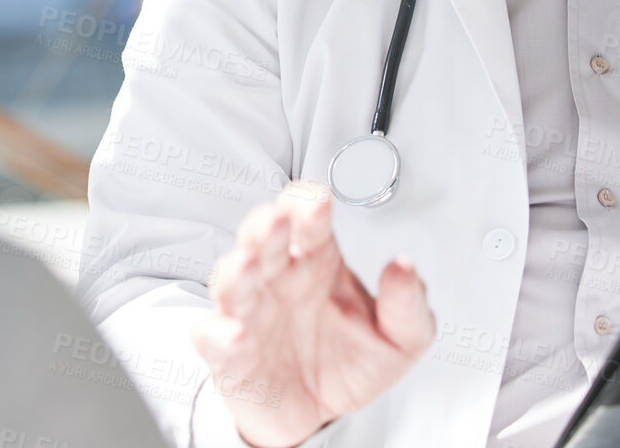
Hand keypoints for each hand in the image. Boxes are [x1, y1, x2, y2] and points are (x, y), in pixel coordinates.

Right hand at [190, 182, 435, 447]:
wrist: (320, 416)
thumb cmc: (351, 361)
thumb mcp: (399, 339)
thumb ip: (408, 304)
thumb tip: (404, 266)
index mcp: (316, 258)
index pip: (305, 217)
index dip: (307, 204)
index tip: (319, 205)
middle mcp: (277, 277)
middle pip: (260, 237)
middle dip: (264, 225)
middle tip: (277, 222)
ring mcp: (249, 312)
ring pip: (230, 279)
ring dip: (236, 270)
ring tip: (250, 266)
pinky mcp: (228, 353)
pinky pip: (212, 336)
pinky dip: (219, 334)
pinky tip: (236, 335)